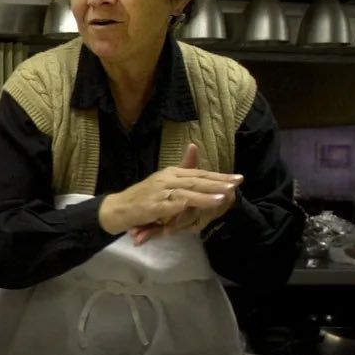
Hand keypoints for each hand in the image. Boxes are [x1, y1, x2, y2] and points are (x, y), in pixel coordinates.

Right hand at [100, 143, 241, 240]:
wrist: (116, 209)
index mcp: (170, 173)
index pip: (198, 173)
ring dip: (206, 194)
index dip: (219, 175)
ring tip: (224, 196)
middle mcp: (166, 179)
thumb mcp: (164, 181)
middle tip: (238, 182)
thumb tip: (194, 146)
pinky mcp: (152, 206)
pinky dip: (187, 204)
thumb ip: (181, 169)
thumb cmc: (142, 198)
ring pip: (187, 191)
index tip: (238, 177)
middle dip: (218, 182)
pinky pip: (172, 204)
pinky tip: (198, 206)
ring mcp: (159, 192)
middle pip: (196, 179)